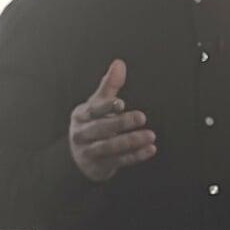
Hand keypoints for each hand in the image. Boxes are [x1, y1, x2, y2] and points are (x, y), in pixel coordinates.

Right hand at [68, 60, 156, 181]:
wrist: (79, 157)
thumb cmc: (92, 123)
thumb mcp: (96, 104)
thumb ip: (109, 85)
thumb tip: (119, 63)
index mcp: (81, 115)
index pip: (92, 110)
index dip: (106, 107)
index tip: (121, 103)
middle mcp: (82, 134)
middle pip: (101, 129)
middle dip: (121, 123)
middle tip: (142, 117)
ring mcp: (89, 152)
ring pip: (109, 147)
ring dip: (131, 141)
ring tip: (150, 135)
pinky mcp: (99, 166)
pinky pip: (119, 161)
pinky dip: (135, 156)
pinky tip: (150, 149)